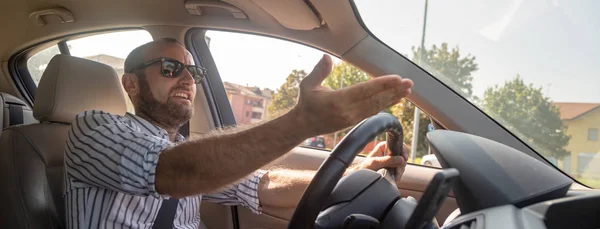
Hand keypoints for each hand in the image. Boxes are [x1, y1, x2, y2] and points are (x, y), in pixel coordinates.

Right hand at [290, 54, 412, 136]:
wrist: (302, 126)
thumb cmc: (306, 103)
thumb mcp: (307, 85)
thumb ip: (319, 71)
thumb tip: (326, 57)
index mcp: (338, 101)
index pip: (364, 91)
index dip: (382, 84)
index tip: (396, 78)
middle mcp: (348, 111)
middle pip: (375, 100)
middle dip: (394, 91)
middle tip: (409, 83)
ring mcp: (352, 118)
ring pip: (377, 107)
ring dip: (393, 98)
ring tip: (407, 90)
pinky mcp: (354, 121)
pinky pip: (373, 111)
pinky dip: (386, 104)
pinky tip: (396, 99)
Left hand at [350, 142, 409, 183]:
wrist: (361, 177)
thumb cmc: (365, 168)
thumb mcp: (375, 163)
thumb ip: (388, 160)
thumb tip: (401, 159)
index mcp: (383, 146)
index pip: (397, 144)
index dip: (403, 150)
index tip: (404, 158)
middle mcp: (388, 152)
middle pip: (402, 155)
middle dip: (401, 164)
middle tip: (397, 171)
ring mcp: (391, 160)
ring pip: (402, 163)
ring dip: (400, 170)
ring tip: (394, 176)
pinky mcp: (392, 167)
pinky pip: (400, 169)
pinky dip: (398, 174)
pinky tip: (394, 178)